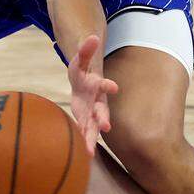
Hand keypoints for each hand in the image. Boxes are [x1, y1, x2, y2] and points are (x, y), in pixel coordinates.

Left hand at [67, 34, 117, 155]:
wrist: (84, 84)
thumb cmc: (81, 71)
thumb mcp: (80, 59)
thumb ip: (85, 49)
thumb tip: (92, 36)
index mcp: (96, 85)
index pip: (103, 84)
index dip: (107, 85)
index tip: (114, 87)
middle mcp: (97, 101)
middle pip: (101, 111)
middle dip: (102, 118)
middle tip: (105, 126)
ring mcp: (91, 113)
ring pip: (92, 127)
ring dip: (91, 138)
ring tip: (89, 152)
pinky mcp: (83, 121)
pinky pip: (83, 133)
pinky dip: (83, 143)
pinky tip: (82, 157)